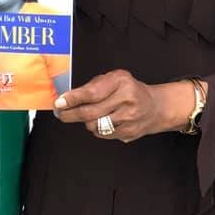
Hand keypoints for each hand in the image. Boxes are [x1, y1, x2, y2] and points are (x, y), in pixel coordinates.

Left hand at [53, 70, 194, 142]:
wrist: (155, 107)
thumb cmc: (128, 90)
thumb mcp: (112, 79)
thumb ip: (91, 87)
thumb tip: (67, 98)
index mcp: (121, 81)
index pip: (91, 92)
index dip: (73, 99)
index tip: (60, 102)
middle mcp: (127, 99)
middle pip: (91, 112)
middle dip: (71, 114)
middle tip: (61, 114)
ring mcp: (129, 118)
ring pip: (95, 126)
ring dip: (86, 122)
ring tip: (90, 115)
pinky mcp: (129, 132)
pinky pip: (103, 134)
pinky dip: (97, 129)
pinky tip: (103, 121)